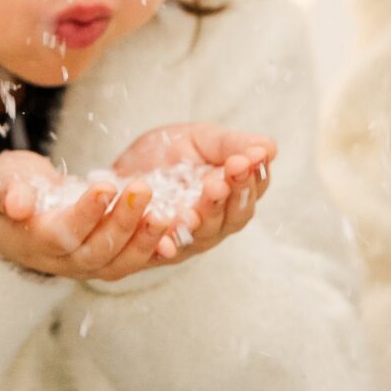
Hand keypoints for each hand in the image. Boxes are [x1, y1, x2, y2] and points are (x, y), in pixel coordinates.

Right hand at [0, 154, 180, 282]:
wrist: (18, 210)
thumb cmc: (9, 189)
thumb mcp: (0, 182)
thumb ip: (6, 190)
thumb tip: (16, 203)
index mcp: (35, 241)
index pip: (62, 234)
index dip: (84, 214)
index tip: (104, 186)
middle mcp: (63, 261)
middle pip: (97, 251)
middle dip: (122, 222)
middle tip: (143, 188)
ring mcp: (89, 264)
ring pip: (121, 262)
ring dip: (145, 238)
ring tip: (167, 211)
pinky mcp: (110, 258)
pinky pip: (136, 260)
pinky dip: (157, 246)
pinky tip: (179, 226)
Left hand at [110, 124, 276, 259]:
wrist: (121, 173)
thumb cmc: (169, 154)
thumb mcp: (201, 139)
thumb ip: (233, 144)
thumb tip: (269, 148)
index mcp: (234, 193)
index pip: (254, 188)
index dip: (252, 175)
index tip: (246, 159)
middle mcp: (219, 220)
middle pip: (235, 214)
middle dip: (232, 194)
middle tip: (223, 179)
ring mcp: (193, 238)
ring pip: (206, 231)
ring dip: (205, 216)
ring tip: (200, 202)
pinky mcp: (161, 251)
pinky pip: (168, 250)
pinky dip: (168, 246)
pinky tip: (165, 241)